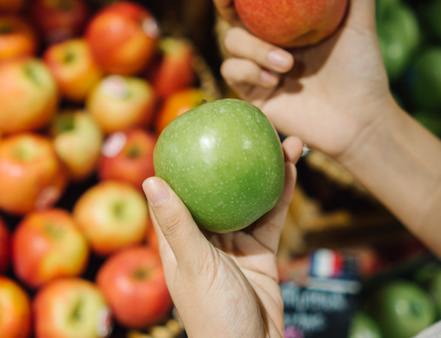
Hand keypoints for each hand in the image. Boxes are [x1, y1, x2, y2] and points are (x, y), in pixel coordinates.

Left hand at [142, 136, 301, 337]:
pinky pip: (270, 217)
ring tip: (282, 140)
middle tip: (249, 127)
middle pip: (217, 188)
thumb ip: (177, 224)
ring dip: (264, 170)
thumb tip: (150, 178)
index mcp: (178, 239)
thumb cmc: (213, 314)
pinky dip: (280, 194)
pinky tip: (291, 169)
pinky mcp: (260, 253)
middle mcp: (204, 236)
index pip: (176, 191)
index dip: (183, 160)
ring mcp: (233, 244)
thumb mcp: (193, 265)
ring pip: (248, 198)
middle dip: (232, 159)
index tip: (194, 126)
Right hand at [216, 0, 394, 160]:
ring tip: (286, 64)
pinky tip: (276, 80)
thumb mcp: (360, 25)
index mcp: (286, 27)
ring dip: (254, 50)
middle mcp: (268, 46)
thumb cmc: (363, 73)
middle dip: (223, 2)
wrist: (360, 120)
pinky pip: (234, 73)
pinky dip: (250, 71)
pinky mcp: (254, 96)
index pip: (254, 2)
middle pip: (232, 20)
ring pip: (231, 46)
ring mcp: (258, 71)